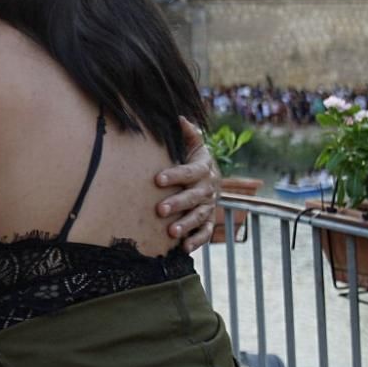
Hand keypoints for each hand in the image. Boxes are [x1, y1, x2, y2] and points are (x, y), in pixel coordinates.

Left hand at [155, 116, 219, 252]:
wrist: (211, 177)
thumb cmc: (193, 159)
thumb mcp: (192, 144)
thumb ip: (188, 133)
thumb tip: (179, 118)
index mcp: (204, 168)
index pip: (190, 172)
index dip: (175, 175)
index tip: (157, 179)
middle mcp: (208, 188)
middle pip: (194, 196)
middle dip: (178, 203)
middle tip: (159, 209)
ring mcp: (209, 205)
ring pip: (200, 216)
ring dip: (186, 224)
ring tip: (171, 232)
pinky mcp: (208, 220)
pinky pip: (206, 232)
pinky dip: (197, 241)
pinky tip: (184, 248)